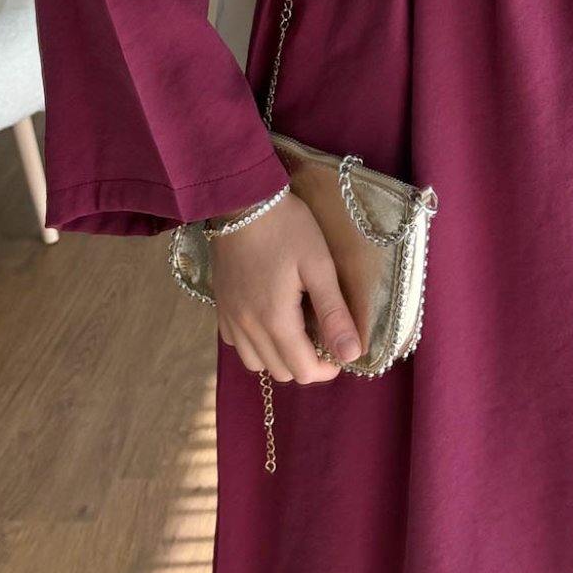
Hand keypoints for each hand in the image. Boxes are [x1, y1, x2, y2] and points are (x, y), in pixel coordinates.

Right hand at [210, 191, 364, 384]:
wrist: (242, 200)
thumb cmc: (287, 227)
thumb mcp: (319, 265)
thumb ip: (334, 313)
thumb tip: (351, 354)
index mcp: (275, 319)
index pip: (302, 370)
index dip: (327, 369)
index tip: (341, 350)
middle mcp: (248, 327)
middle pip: (280, 372)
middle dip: (306, 363)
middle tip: (323, 335)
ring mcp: (230, 318)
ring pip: (256, 363)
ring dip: (280, 356)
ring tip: (298, 329)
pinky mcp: (221, 306)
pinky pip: (237, 344)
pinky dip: (256, 344)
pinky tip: (270, 319)